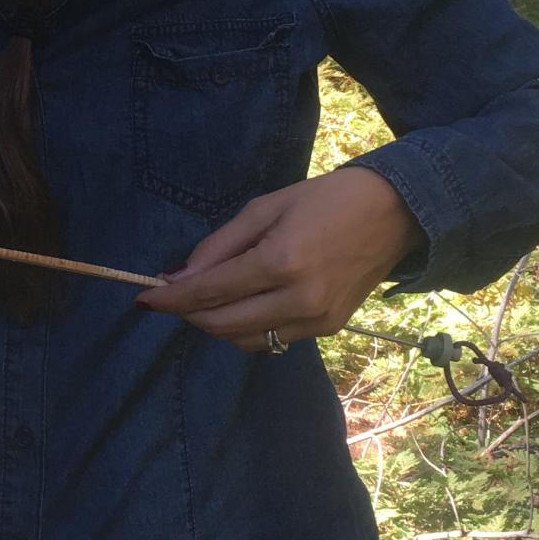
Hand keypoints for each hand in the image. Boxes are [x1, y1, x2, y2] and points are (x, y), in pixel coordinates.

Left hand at [136, 166, 424, 354]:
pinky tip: (240, 306)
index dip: (172, 298)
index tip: (144, 296)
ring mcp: (317, 319)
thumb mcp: (266, 207)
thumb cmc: (326, 199)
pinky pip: (273, 340)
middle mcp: (299, 298)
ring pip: (245, 340)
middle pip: (223, 324)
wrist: (393, 213)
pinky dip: (247, 329)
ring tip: (205, 299)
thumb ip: (221, 245)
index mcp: (281, 261)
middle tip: (170, 297)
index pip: (211, 292)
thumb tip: (181, 276)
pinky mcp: (329, 329)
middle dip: (188, 314)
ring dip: (216, 324)